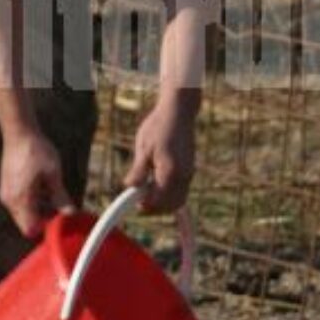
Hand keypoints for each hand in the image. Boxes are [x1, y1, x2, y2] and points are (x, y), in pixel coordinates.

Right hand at [0, 128, 71, 238]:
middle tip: (58, 204)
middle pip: (26, 223)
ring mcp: (6, 194)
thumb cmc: (36, 151)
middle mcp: (10, 201)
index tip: (58, 218)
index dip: (45, 228)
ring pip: (23, 213)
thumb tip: (70, 213)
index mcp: (21, 200)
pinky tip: (41, 185)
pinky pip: (19, 203)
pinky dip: (30, 200)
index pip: (30, 229)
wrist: (19, 133)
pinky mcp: (6, 187)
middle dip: (43, 218)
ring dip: (37, 208)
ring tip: (50, 191)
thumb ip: (60, 197)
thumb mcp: (53, 175)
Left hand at [124, 95, 196, 212]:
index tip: (134, 203)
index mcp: (170, 171)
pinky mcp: (190, 169)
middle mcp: (184, 175)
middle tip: (139, 201)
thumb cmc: (158, 126)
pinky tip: (157, 185)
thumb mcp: (143, 148)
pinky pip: (182, 190)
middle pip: (172, 205)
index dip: (145, 206)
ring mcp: (189, 173)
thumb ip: (138, 171)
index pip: (159, 200)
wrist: (178, 112)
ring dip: (164, 202)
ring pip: (179, 199)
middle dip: (156, 208)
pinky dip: (170, 194)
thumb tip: (129, 187)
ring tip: (146, 192)